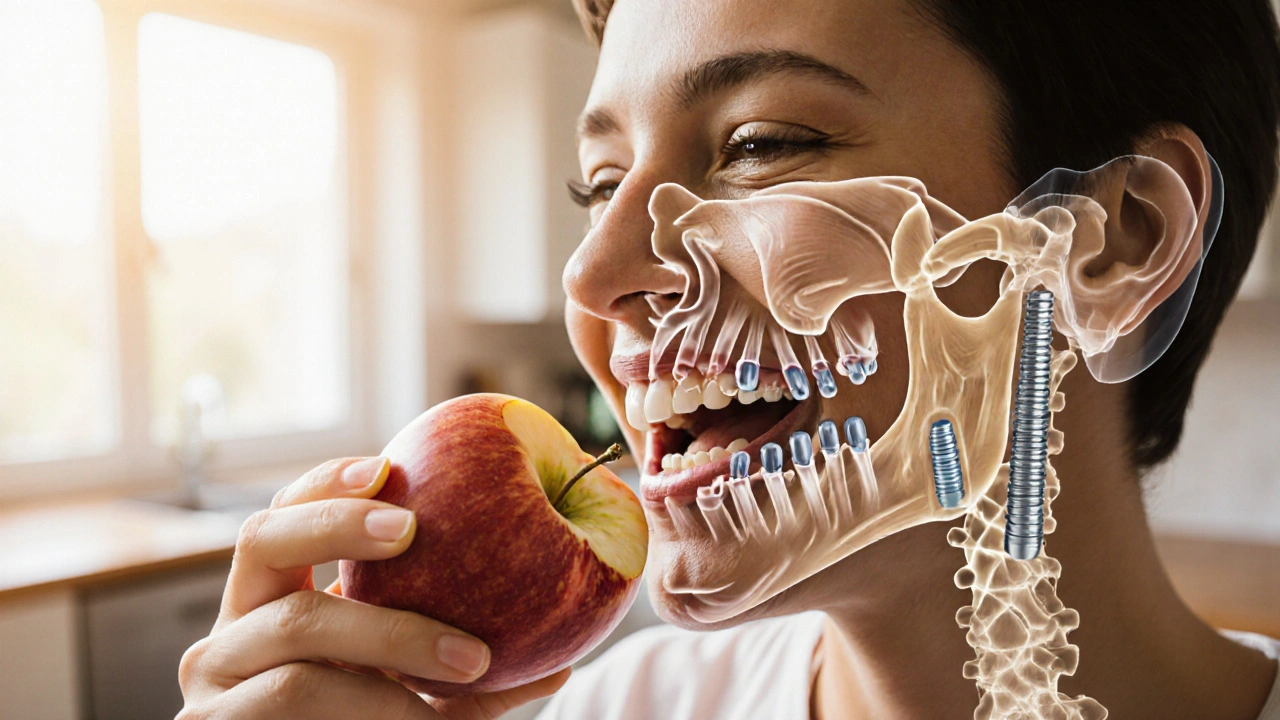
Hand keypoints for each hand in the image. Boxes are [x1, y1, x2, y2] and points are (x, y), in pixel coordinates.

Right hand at [177, 457, 570, 718]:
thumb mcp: (406, 695)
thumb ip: (462, 672)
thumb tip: (562, 666)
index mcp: (269, 603)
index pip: (285, 514)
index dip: (327, 484)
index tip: (387, 466)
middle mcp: (228, 634)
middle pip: (260, 544)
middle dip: (339, 525)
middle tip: (412, 528)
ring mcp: (215, 689)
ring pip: (295, 643)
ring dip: (394, 644)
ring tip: (475, 660)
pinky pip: (302, 705)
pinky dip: (381, 710)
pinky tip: (432, 719)